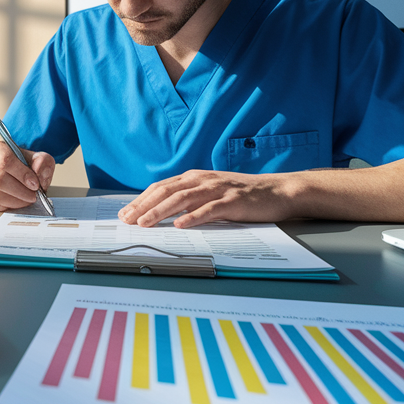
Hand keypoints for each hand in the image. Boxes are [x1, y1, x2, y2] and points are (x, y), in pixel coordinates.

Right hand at [0, 140, 55, 211]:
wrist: (18, 172)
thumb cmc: (25, 163)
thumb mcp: (38, 158)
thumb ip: (42, 161)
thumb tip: (38, 169)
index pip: (5, 159)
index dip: (22, 173)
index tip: (35, 183)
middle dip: (21, 189)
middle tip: (35, 194)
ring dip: (18, 199)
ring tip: (30, 197)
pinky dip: (12, 205)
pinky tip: (21, 200)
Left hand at [118, 170, 296, 227]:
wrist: (277, 191)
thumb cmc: (242, 195)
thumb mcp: (211, 192)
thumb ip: (190, 199)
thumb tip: (162, 213)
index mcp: (195, 178)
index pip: (161, 187)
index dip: (141, 200)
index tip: (125, 213)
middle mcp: (203, 180)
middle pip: (166, 191)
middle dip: (144, 206)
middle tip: (127, 220)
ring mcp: (218, 189)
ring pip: (183, 199)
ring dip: (161, 211)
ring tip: (145, 222)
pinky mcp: (233, 201)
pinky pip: (210, 209)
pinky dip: (193, 217)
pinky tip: (181, 225)